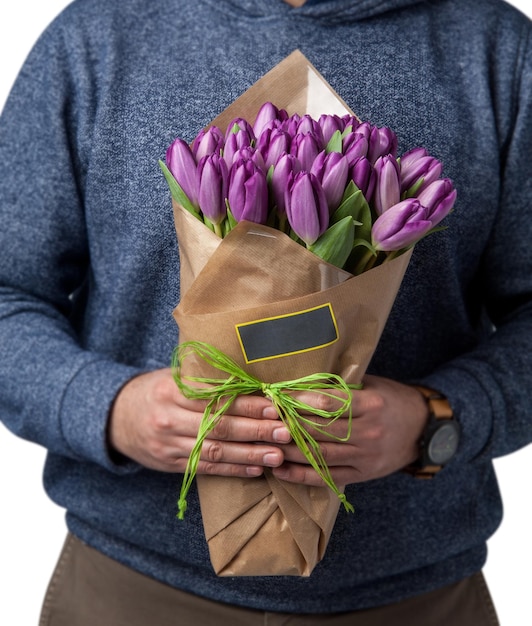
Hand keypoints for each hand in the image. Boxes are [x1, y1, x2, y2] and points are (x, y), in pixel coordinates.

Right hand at [108, 368, 290, 476]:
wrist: (116, 418)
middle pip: (218, 426)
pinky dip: (232, 470)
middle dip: (255, 431)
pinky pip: (206, 469)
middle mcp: (168, 419)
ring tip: (277, 455)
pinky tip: (255, 469)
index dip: (246, 404)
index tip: (274, 406)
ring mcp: (168, 445)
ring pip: (214, 451)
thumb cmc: (155, 391)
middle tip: (284, 432)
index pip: (215, 399)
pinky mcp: (170, 465)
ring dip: (249, 455)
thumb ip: (204, 379)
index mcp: (170, 391)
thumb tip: (251, 378)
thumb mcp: (172, 377)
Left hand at [271, 374, 428, 485]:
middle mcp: (368, 432)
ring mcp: (365, 456)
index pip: (328, 403)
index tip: (276, 396)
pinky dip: (301, 475)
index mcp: (372, 405)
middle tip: (262, 420)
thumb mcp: (372, 386)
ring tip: (263, 444)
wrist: (423, 430)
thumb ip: (342, 386)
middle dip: (287, 425)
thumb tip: (301, 382)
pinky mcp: (362, 474)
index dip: (299, 400)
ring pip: (319, 455)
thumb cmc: (392, 400)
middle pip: (319, 430)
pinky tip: (281, 469)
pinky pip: (327, 477)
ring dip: (288, 450)